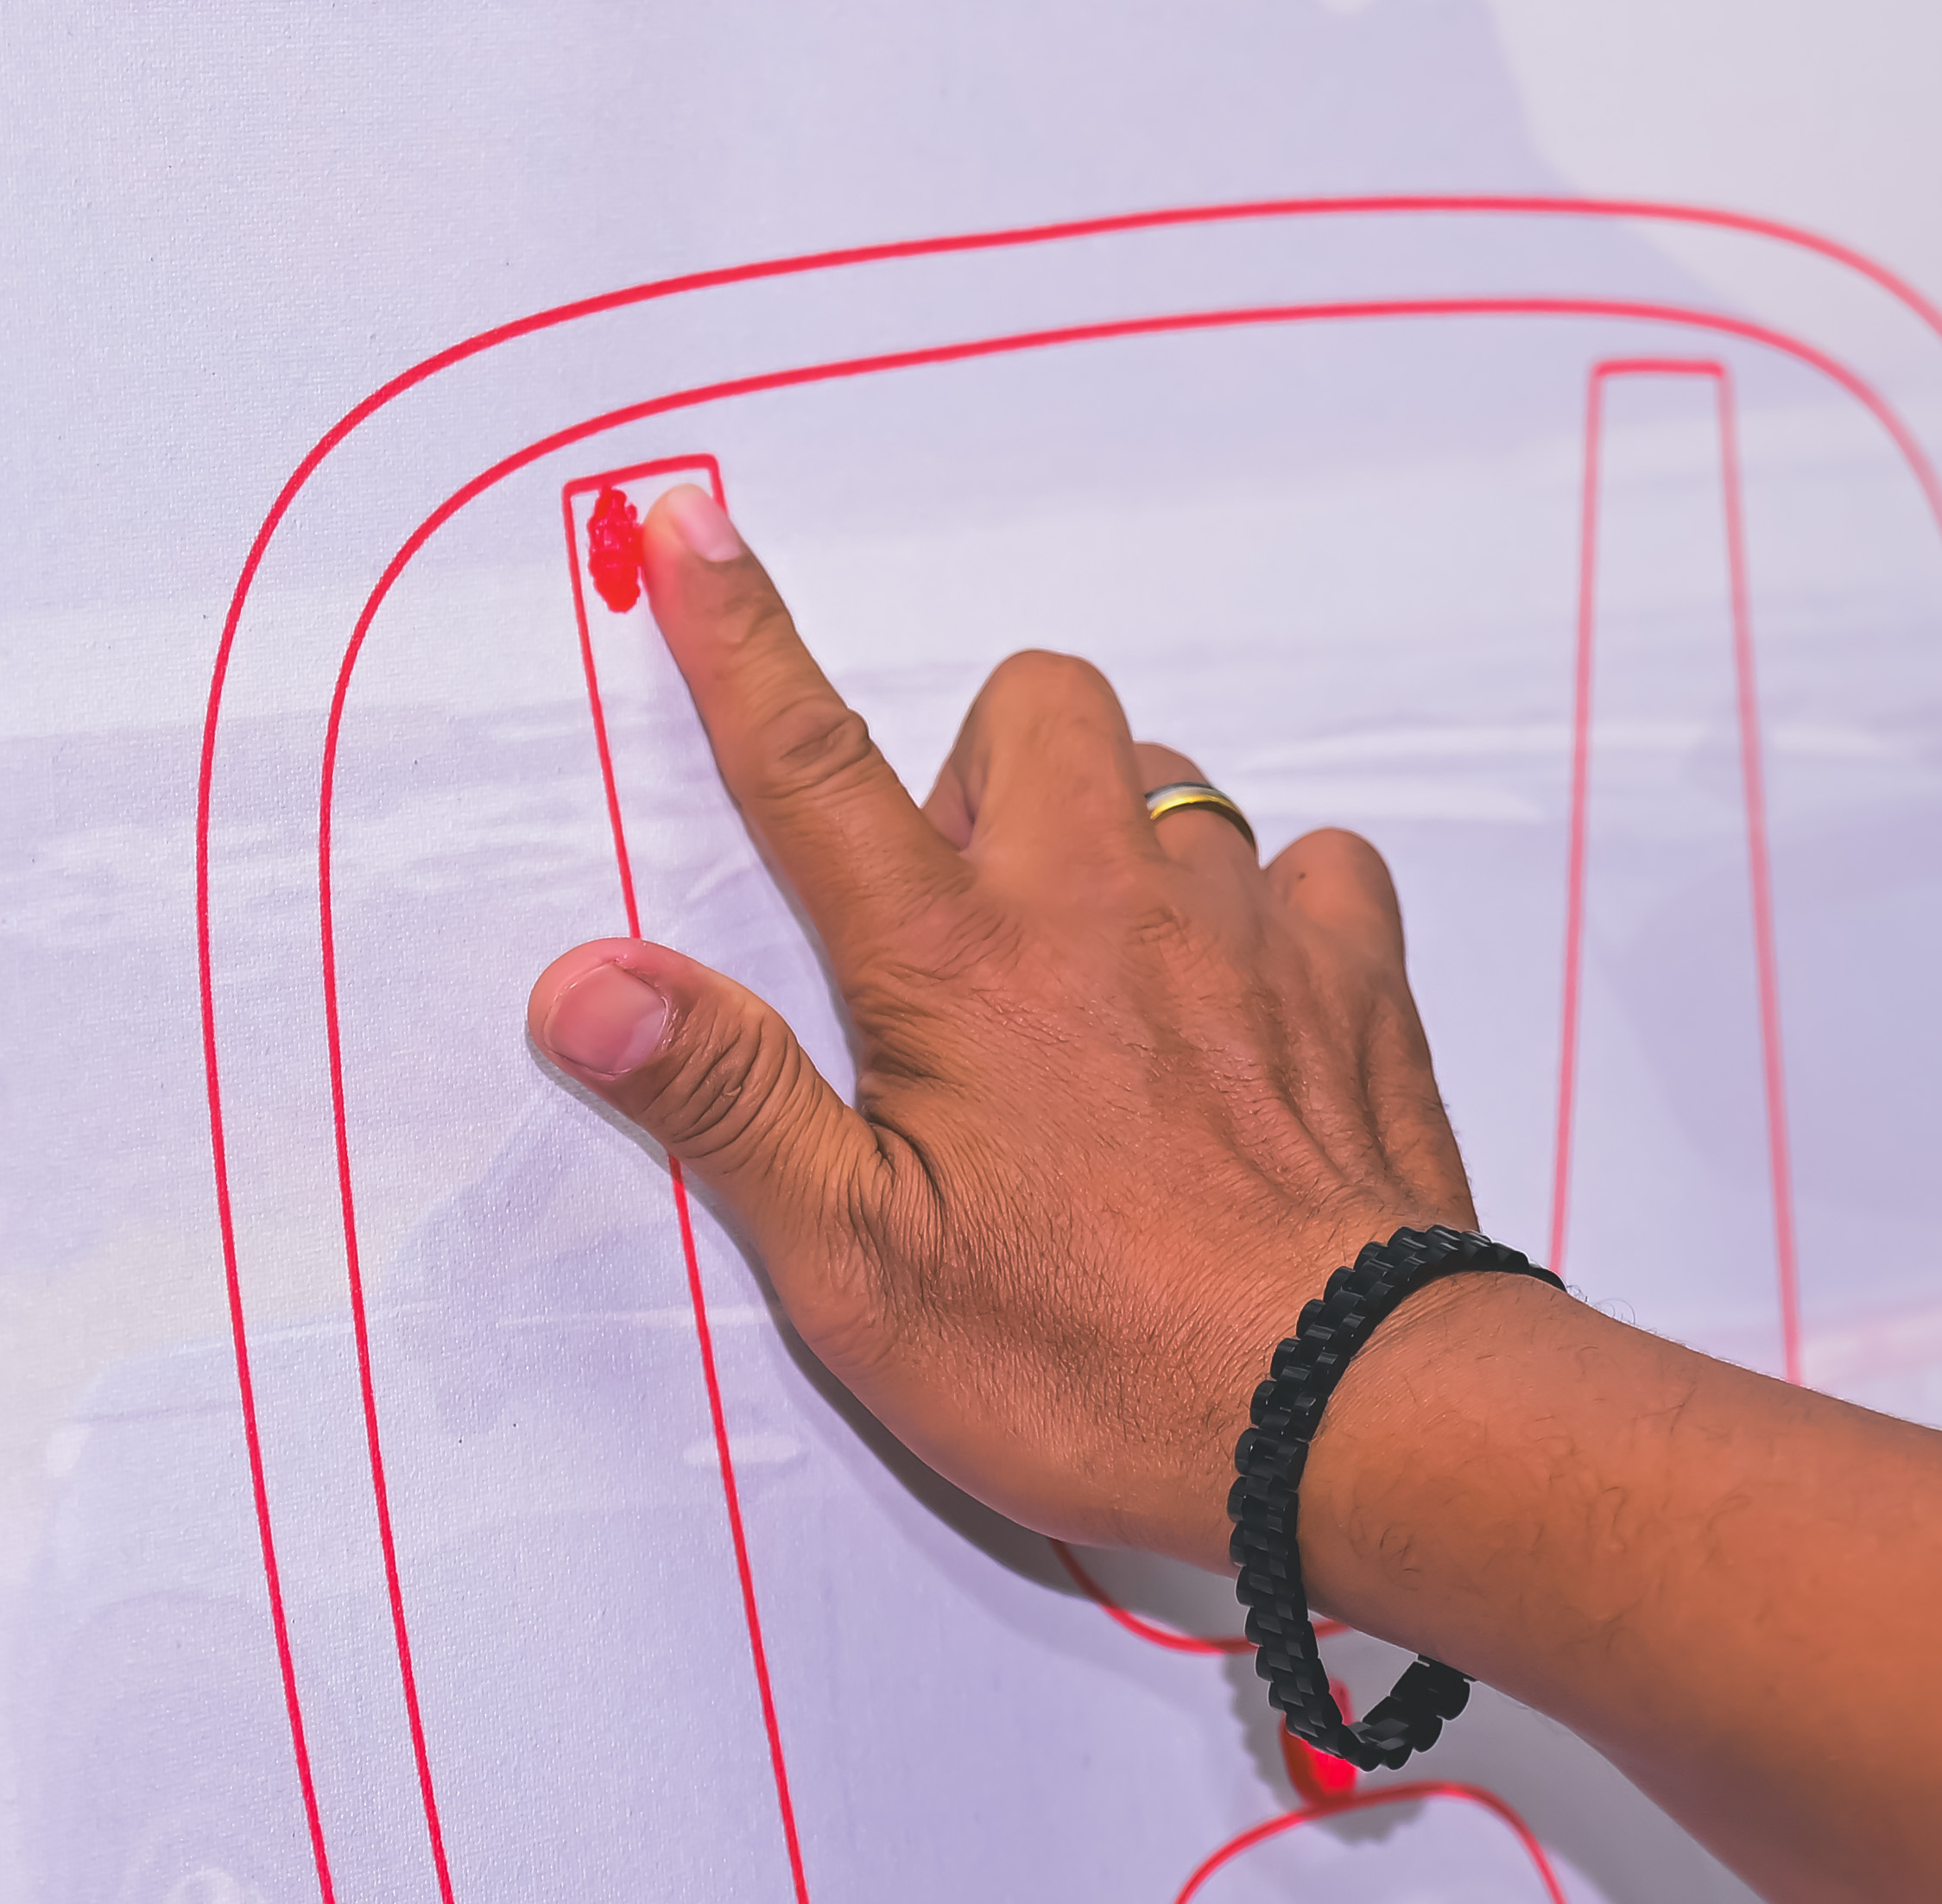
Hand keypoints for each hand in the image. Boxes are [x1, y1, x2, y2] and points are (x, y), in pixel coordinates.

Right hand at [523, 485, 1477, 1563]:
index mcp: (956, 966)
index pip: (809, 765)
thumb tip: (584, 979)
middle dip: (981, 766)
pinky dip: (1271, 911)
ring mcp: (1244, 931)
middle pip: (1031, 707)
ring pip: (1174, 780)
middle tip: (962, 921)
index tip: (692, 526)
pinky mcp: (1358, 979)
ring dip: (1121, 837)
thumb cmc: (1097, 1361)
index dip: (737, 635)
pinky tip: (1245, 1012)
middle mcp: (1103, 907)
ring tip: (1100, 984)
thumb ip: (727, 1099)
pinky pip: (1315, 868)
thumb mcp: (862, 1266)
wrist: (1351, 1415)